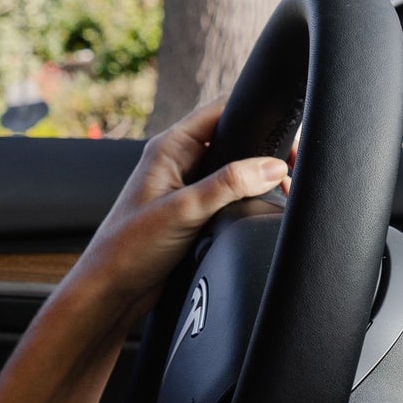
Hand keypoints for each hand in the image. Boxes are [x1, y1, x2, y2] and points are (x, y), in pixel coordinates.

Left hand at [68, 98, 289, 319]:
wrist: (112, 291)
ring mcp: (187, 188)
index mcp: (169, 147)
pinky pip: (229, 196)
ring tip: (280, 191)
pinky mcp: (194, 213)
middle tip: (289, 170)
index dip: (253, 114)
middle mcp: (179, 162)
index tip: (285, 132)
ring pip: (234, 171)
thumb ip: (229, 184)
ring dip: (255, 179)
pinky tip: (261, 210)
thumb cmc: (129, 247)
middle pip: (232, 140)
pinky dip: (247, 200)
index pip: (219, 111)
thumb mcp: (185, 210)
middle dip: (262, 151)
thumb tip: (272, 166)